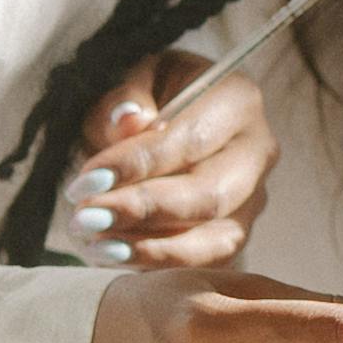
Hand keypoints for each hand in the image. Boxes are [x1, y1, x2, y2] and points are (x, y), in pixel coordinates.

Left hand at [61, 47, 274, 269]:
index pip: (190, 140)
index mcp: (238, 101)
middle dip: (142, 212)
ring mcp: (252, 199)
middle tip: (86, 218)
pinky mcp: (235, 233)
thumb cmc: (146, 92)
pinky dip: (158, 265)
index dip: (138, 165)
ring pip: (213, 241)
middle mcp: (257, 153)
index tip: (87, 182)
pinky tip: (112, 256)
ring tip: (96, 245)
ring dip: (150, 249)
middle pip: (208, 197)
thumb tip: (126, 120)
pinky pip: (204, 263)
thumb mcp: (130, 77)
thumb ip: (125, 97)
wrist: (165, 114)